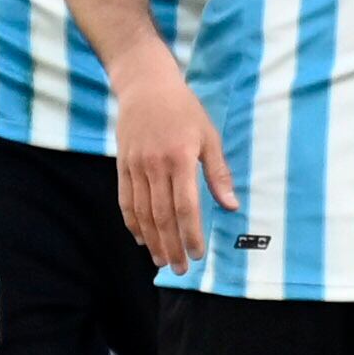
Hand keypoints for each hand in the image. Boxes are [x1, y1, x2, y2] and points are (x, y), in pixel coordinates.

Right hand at [106, 41, 236, 272]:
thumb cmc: (183, 109)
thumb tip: (231, 205)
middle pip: (162, 215)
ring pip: (142, 213)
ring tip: (163, 261)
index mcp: (180, 158)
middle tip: (181, 269)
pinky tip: (142, 239)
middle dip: (172, 246)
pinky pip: (126, 200)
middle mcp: (155, 165)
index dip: (191, 233)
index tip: (198, 254)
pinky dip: (132, 223)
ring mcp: (135, 166)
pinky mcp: (122, 165)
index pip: (185, 206)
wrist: (145, 85)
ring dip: (153, 240)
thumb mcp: (209, 136)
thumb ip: (218, 173)